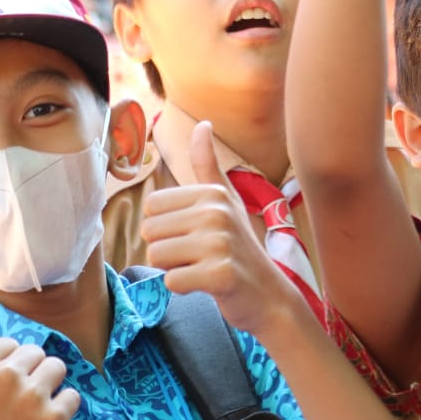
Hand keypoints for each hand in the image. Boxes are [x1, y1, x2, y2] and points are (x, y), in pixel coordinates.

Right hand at [0, 327, 78, 419]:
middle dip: (28, 374)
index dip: (5, 368)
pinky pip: (72, 397)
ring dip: (49, 387)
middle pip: (35, 353)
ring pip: (57, 368)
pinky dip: (63, 411)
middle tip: (11, 408)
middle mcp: (5, 373)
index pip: (10, 345)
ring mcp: (32, 394)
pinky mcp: (55, 417)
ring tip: (29, 414)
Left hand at [142, 121, 299, 336]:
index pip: (153, 207)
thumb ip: (208, 165)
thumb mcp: (228, 201)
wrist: (269, 295)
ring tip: (201, 268)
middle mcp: (217, 213)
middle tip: (197, 256)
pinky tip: (206, 284)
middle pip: (150, 232)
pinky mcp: (219, 275)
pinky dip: (184, 288)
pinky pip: (172, 281)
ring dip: (173, 269)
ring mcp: (220, 244)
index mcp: (214, 193)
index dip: (165, 227)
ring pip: (157, 256)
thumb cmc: (240, 247)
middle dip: (166, 250)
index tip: (192, 235)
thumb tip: (202, 124)